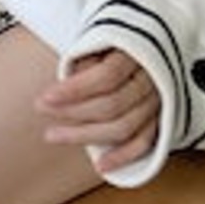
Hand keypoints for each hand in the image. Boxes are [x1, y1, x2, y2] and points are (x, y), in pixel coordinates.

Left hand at [35, 49, 159, 174]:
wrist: (150, 41)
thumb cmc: (117, 40)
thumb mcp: (100, 38)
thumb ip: (86, 59)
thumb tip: (64, 84)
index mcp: (137, 52)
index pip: (106, 76)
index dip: (75, 90)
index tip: (45, 97)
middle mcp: (152, 77)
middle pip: (113, 105)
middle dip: (73, 112)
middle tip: (41, 109)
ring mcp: (159, 100)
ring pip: (124, 127)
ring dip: (86, 136)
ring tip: (53, 135)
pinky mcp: (162, 118)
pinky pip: (145, 143)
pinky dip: (124, 156)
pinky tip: (100, 165)